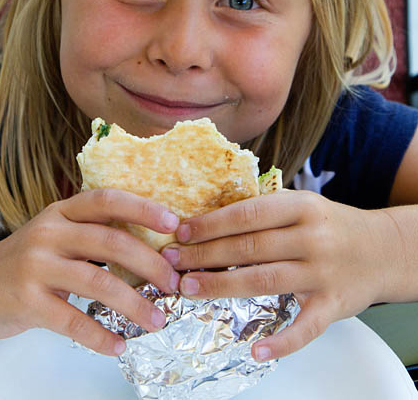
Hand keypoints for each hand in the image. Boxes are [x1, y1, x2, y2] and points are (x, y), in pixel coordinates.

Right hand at [0, 189, 179, 354]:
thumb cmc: (25, 260)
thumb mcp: (55, 234)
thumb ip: (91, 234)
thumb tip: (151, 247)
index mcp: (61, 211)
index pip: (107, 200)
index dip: (143, 208)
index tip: (175, 224)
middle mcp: (50, 232)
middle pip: (111, 241)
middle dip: (150, 263)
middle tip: (174, 283)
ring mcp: (36, 265)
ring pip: (97, 282)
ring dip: (134, 304)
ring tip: (158, 319)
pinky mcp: (26, 300)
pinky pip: (72, 320)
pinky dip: (100, 335)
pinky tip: (119, 346)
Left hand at [161, 190, 394, 360]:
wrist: (383, 249)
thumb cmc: (330, 225)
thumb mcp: (302, 205)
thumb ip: (264, 211)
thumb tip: (209, 220)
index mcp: (301, 206)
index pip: (248, 213)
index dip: (211, 223)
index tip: (180, 232)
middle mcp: (313, 237)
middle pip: (250, 247)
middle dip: (206, 255)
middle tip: (172, 263)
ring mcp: (323, 272)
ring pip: (266, 281)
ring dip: (222, 286)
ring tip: (189, 288)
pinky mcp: (334, 305)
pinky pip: (305, 327)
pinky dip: (281, 342)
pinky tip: (255, 350)